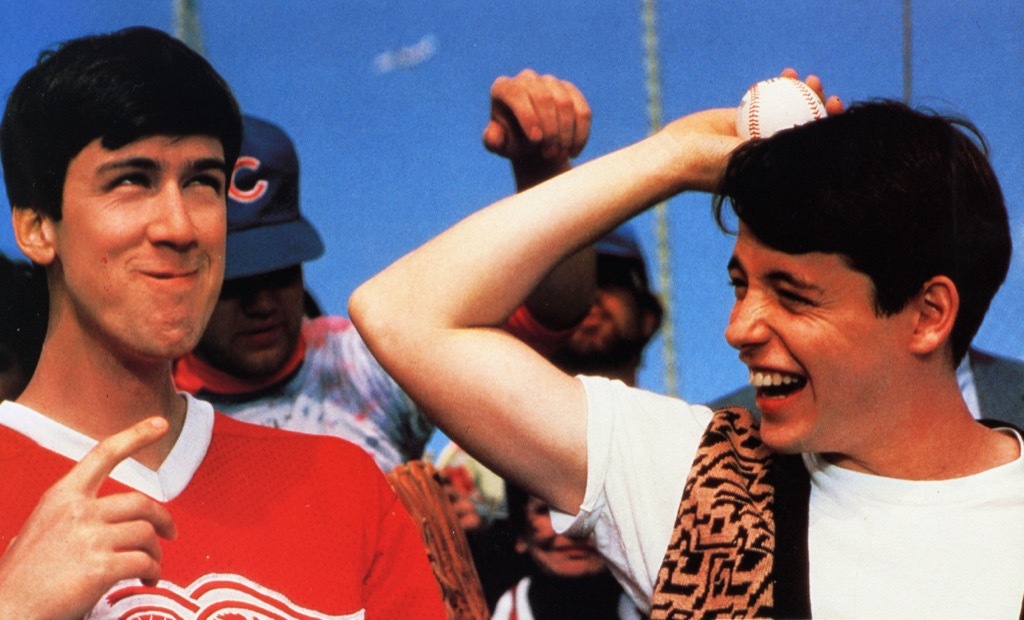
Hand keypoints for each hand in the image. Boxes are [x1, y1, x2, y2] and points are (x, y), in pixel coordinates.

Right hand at [0, 417, 176, 619]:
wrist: (9, 611)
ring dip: (156, 553)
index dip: (135, 436)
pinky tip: (146, 579)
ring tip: (150, 568)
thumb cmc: (25, 577)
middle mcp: (77, 512)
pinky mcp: (100, 567)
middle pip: (141, 503)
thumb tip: (111, 519)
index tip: (159, 424)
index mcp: (61, 497)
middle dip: (163, 519)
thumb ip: (75, 516)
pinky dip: (152, 571)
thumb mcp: (43, 528)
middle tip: (170, 533)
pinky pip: (144, 562)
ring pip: (147, 534)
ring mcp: (89, 539)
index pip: (103, 455)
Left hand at [483, 69, 590, 181]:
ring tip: (560, 155)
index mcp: (504, 88)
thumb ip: (493, 141)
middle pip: (544, 97)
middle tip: (549, 154)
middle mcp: (527, 79)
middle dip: (549, 128)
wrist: (532, 144)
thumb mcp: (499, 145)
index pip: (517, 94)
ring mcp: (550, 83)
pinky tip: (573, 151)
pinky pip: (582, 110)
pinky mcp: (570, 91)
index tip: (536, 140)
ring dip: (565, 134)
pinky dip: (580, 133)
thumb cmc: (511, 142)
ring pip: (565, 103)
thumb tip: (494, 138)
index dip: (528, 116)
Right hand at [656, 68, 843, 193]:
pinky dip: (775, 87)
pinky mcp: (743, 119)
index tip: (833, 108)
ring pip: (785, 109)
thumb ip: (779, 151)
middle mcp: (770, 153)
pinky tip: (786, 73)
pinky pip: (764, 100)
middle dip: (818, 106)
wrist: (681, 155)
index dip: (829, 127)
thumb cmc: (716, 166)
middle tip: (822, 91)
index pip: (811, 146)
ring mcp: (757, 134)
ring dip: (799, 92)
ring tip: (804, 77)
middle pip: (802, 125)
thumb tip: (815, 137)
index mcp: (778, 168)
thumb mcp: (753, 161)